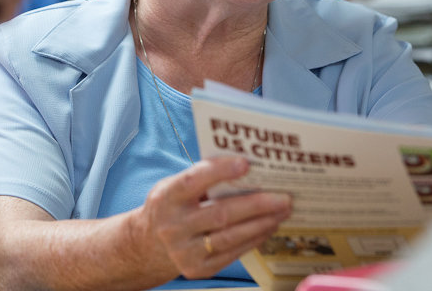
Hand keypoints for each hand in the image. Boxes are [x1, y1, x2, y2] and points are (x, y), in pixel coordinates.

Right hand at [131, 156, 292, 280]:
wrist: (148, 244)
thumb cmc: (170, 206)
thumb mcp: (174, 186)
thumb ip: (202, 176)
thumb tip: (245, 165)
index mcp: (166, 198)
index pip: (193, 181)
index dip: (219, 171)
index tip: (246, 163)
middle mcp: (173, 226)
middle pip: (220, 213)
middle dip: (256, 204)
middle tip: (283, 196)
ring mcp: (184, 251)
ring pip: (230, 236)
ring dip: (261, 223)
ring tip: (282, 211)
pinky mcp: (197, 268)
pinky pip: (232, 254)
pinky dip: (253, 239)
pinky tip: (268, 227)